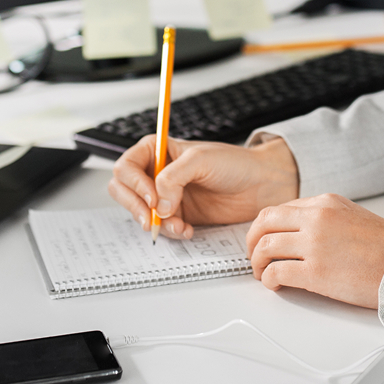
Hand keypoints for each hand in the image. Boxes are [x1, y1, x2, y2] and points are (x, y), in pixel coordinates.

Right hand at [108, 135, 298, 238]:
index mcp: (158, 151)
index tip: (152, 198)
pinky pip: (161, 227)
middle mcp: (158, 173)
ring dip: (156, 223)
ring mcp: (166, 196)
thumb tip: (157, 203)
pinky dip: (170, 232)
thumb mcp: (201, 160)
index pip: (126, 167)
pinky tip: (187, 229)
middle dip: (135, 207)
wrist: (261, 185)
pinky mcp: (178, 215)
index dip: (134, 184)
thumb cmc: (235, 163)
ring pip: (140, 213)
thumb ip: (173, 178)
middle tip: (152, 218)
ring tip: (179, 224)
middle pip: (123, 190)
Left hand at [245, 194, 383, 308]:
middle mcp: (316, 218)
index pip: (280, 209)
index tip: (262, 239)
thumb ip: (326, 219)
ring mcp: (314, 244)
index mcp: (325, 203)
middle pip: (264, 223)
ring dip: (257, 263)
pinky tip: (274, 285)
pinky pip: (276, 272)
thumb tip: (301, 231)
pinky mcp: (315, 272)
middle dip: (252, 241)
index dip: (265, 227)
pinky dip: (269, 280)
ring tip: (262, 274)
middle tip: (253, 256)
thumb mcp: (353, 217)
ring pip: (265, 247)